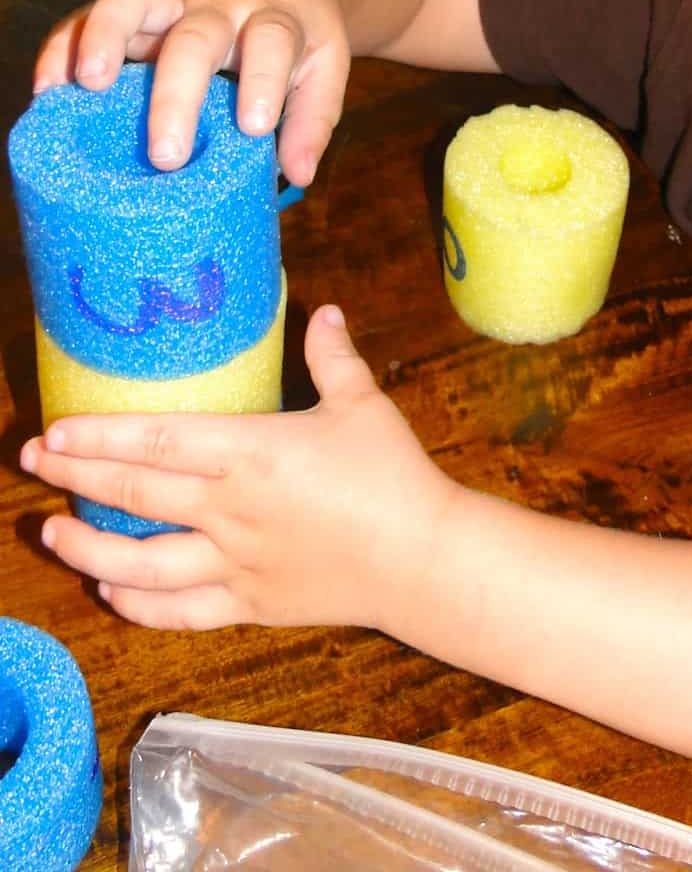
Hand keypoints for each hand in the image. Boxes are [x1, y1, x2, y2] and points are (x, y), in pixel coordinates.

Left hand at [19, 306, 458, 632]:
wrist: (422, 558)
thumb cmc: (393, 475)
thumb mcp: (362, 404)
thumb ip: (332, 357)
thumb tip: (325, 311)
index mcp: (251, 453)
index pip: (157, 441)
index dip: (100, 436)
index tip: (54, 431)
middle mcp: (230, 510)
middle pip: (136, 494)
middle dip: (75, 478)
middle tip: (31, 462)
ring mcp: (235, 563)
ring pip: (142, 563)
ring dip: (88, 549)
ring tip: (50, 532)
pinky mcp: (250, 604)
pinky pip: (180, 611)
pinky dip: (139, 605)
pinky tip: (111, 594)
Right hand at [33, 0, 351, 186]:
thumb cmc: (299, 26)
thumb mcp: (325, 62)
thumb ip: (313, 117)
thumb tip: (299, 174)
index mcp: (272, 18)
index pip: (271, 40)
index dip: (265, 80)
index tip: (255, 126)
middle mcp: (220, 4)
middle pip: (196, 35)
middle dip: (176, 93)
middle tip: (165, 155)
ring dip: (106, 37)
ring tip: (87, 86)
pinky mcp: (136, 4)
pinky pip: (92, 13)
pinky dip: (67, 43)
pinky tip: (50, 85)